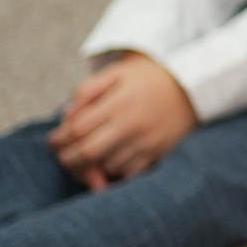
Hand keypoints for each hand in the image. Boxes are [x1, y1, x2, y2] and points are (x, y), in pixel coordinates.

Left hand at [49, 54, 197, 186]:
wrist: (191, 85)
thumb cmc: (147, 79)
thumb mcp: (116, 73)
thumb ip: (87, 91)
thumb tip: (67, 116)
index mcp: (119, 102)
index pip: (77, 129)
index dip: (60, 138)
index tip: (54, 141)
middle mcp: (132, 124)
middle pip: (88, 152)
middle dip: (68, 159)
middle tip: (63, 157)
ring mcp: (146, 141)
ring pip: (107, 166)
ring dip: (90, 167)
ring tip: (83, 161)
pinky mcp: (158, 153)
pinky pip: (129, 172)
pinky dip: (114, 172)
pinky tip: (108, 163)